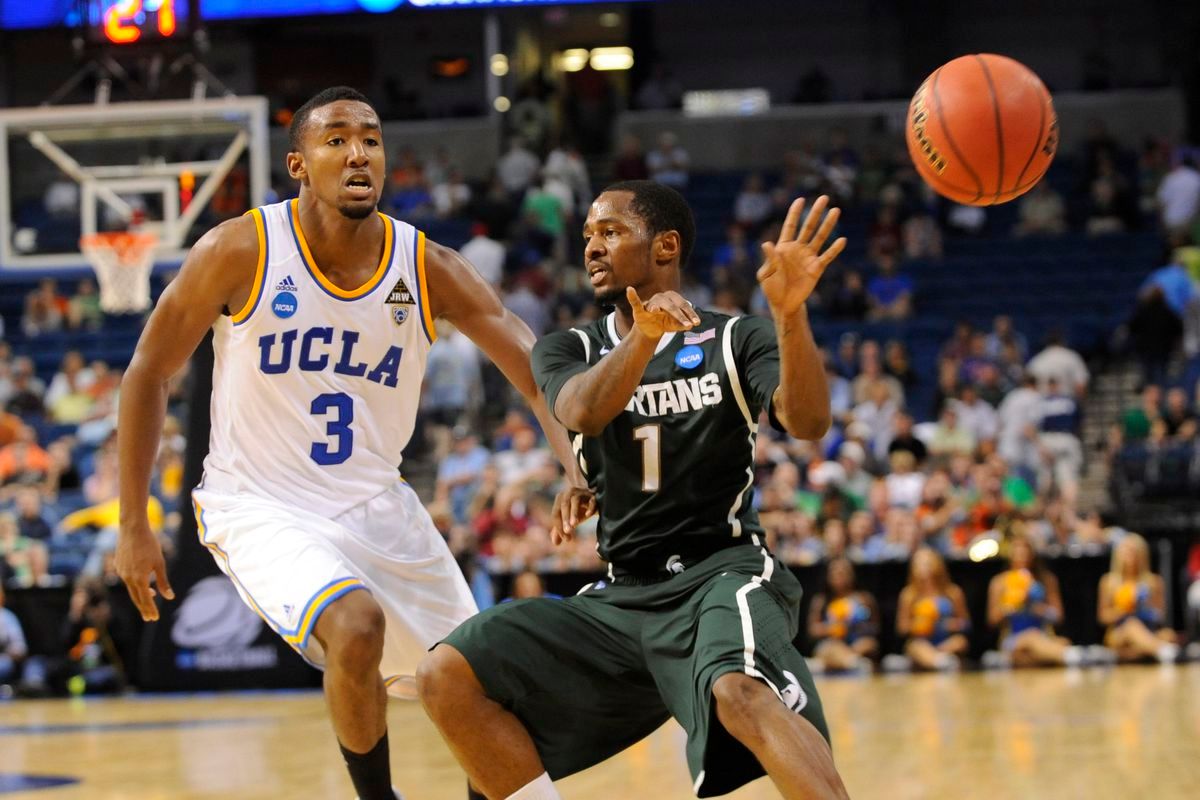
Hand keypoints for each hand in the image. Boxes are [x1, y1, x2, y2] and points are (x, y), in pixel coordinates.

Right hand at [115, 518, 173, 621]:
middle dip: (144, 608)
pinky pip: (126, 578)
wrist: (132, 529)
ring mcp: (121, 572)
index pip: (145, 600)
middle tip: (149, 618)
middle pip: (136, 597)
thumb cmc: (149, 544)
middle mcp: (127, 578)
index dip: (150, 610)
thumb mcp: (160, 563)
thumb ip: (163, 582)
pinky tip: (141, 581)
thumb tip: (169, 597)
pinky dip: (134, 583)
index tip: (154, 618)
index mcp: (139, 579)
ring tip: (150, 598)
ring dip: (140, 595)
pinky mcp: (118, 565)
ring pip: (131, 588)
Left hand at [549, 484, 595, 544]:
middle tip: (567, 531)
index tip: (566, 539)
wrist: (594, 500)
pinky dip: (589, 507)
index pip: (556, 513)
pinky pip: (591, 500)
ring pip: (575, 500)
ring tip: (574, 524)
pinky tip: (588, 515)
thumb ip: (560, 529)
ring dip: (574, 512)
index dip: (559, 526)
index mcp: (560, 499)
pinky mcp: (593, 495)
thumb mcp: (568, 520)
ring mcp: (582, 492)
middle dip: (565, 518)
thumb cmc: (578, 510)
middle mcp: (569, 493)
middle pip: (564, 505)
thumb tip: (555, 543)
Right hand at [626, 287, 700, 339]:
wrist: (650, 329)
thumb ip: (682, 325)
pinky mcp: (640, 309)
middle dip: (680, 315)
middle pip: (672, 305)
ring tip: (656, 310)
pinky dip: (632, 296)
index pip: (684, 305)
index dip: (690, 314)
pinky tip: (630, 289)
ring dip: (657, 308)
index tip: (696, 323)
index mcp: (673, 298)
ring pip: (657, 304)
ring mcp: (651, 303)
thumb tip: (690, 325)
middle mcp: (662, 297)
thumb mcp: (674, 325)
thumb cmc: (665, 323)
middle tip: (688, 325)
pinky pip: (636, 302)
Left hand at [757, 195, 846, 317]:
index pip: (790, 226)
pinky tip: (842, 240)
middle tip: (824, 198)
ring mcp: (808, 257)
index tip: (801, 199)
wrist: (783, 304)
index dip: (795, 213)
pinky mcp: (816, 268)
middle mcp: (798, 249)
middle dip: (815, 212)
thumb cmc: (772, 288)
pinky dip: (834, 249)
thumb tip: (766, 244)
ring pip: (820, 237)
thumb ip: (769, 259)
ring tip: (835, 210)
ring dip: (828, 225)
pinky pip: (827, 256)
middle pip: (808, 227)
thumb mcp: (766, 274)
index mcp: (783, 247)